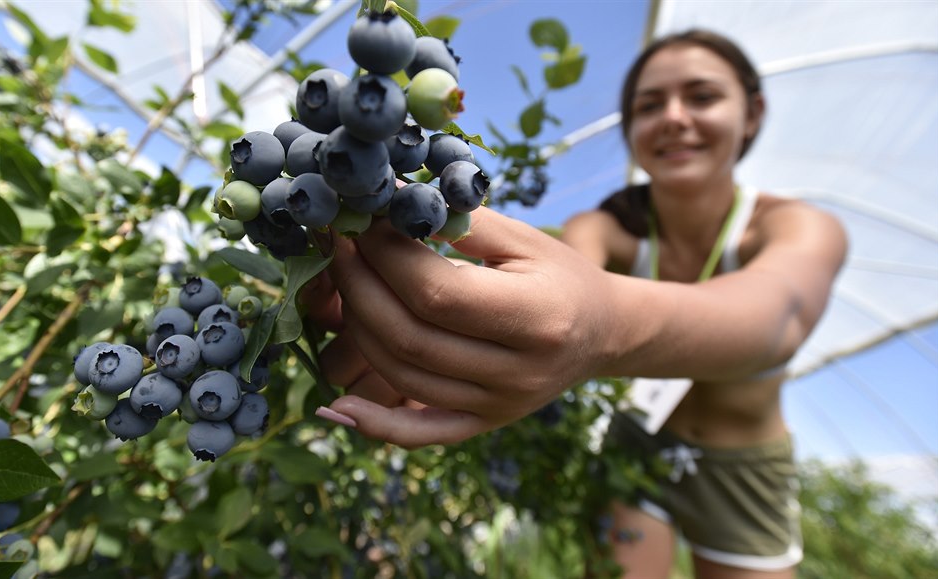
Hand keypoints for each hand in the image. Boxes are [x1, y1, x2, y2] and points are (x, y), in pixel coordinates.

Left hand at [314, 207, 610, 446]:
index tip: (359, 224)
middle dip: (360, 287)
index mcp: (536, 317)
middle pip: (411, 337)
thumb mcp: (524, 239)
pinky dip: (374, 424)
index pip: (437, 294)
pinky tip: (335, 408)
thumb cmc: (560, 275)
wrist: (602, 334)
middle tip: (338, 248)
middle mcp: (518, 372)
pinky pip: (419, 433)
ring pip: (403, 377)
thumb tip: (387, 200)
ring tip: (343, 287)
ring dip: (357, 331)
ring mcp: (498, 406)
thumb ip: (460, 221)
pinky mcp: (482, 425)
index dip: (386, 258)